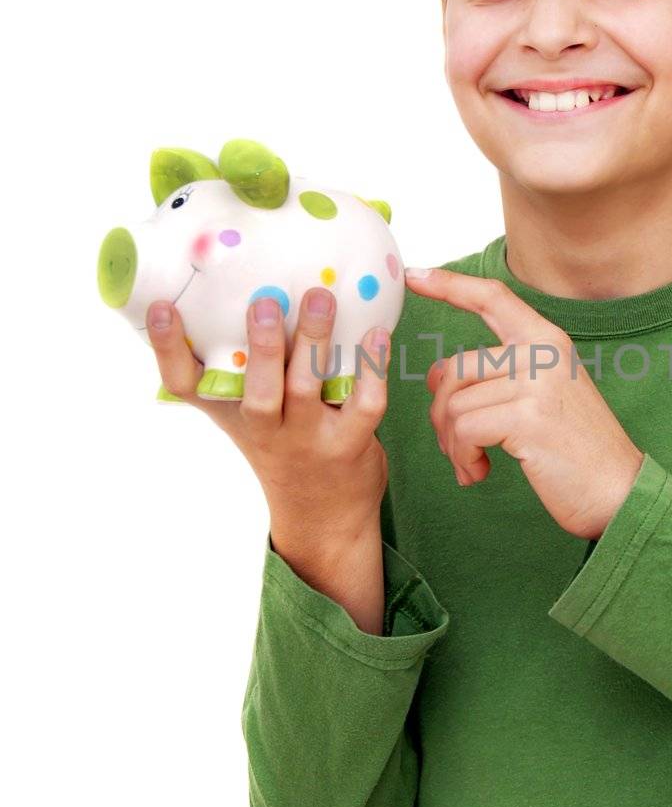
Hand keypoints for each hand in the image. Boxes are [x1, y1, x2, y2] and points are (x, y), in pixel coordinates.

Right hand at [145, 287, 391, 553]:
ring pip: (306, 390)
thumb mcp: (246, 416)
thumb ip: (240, 368)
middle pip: (256, 392)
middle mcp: (265, 430)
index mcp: (231, 414)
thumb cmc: (282, 447)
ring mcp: (309, 440)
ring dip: (314, 343)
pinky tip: (376, 334)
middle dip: (260, 348)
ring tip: (321, 298)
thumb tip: (235, 287)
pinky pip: (365, 405)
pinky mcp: (350, 446)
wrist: (323, 519)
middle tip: (264, 303)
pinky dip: (372, 369)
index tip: (161, 308)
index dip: (167, 349)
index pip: (184, 385)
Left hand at [404, 266, 643, 539]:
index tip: (412, 276)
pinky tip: (480, 473)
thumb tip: (438, 375)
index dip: (449, 284)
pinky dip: (463, 457)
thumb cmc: (576, 450)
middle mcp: (543, 352)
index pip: (492, 298)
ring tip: (473, 466)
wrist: (620, 491)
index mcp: (548, 341)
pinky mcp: (528, 418)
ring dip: (453, 445)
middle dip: (441, 414)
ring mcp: (537, 383)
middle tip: (457, 448)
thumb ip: (502, 374)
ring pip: (454, 404)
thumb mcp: (546, 394)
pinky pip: (465, 430)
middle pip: (455, 368)